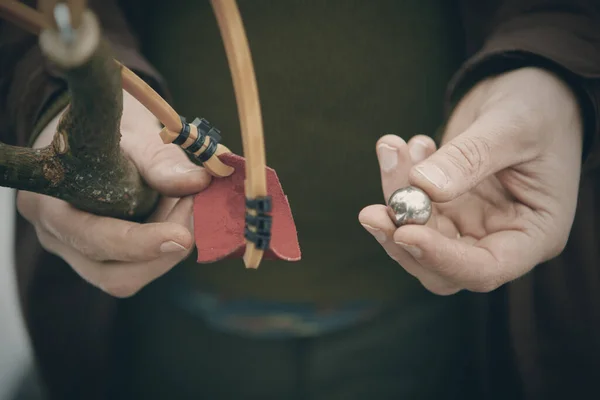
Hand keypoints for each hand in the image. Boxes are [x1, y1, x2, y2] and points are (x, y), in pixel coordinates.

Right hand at [17, 91, 210, 297]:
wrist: (89, 134)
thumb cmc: (106, 131)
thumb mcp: (132, 134)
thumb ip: (160, 160)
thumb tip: (197, 181)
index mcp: (48, 204)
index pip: (90, 239)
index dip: (139, 244)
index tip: (183, 236)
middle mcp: (57, 238)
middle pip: (113, 275)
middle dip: (164, 249)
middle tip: (193, 205)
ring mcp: (77, 253)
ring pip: (129, 277)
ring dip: (168, 249)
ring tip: (183, 203)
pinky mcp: (102, 257)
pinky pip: (137, 268)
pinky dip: (164, 247)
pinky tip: (174, 212)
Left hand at [359, 67, 582, 294]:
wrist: (531, 88)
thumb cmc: (540, 107)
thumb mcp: (513, 126)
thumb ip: (470, 158)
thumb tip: (422, 187)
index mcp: (534, 233)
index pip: (486, 269)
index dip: (441, 258)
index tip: (404, 233)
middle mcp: (500, 237)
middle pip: (441, 265)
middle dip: (402, 238)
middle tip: (370, 212)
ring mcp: (470, 223)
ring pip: (419, 234)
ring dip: (395, 198)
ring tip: (392, 148)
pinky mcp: (447, 205)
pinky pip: (412, 206)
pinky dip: (398, 180)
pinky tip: (401, 147)